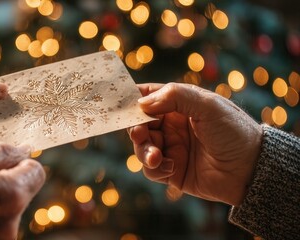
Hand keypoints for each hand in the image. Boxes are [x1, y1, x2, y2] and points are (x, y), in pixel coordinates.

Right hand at [129, 83, 261, 205]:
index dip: (131, 99)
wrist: (252, 168)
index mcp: (179, 105)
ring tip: (157, 157)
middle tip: (139, 133)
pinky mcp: (172, 171)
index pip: (148, 97)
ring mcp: (171, 148)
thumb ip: (174, 96)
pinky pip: (151, 170)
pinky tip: (172, 167)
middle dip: (135, 129)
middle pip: (139, 124)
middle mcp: (172, 126)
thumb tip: (141, 103)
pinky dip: (156, 168)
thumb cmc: (233, 130)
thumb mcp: (207, 105)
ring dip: (144, 151)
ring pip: (141, 147)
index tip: (117, 104)